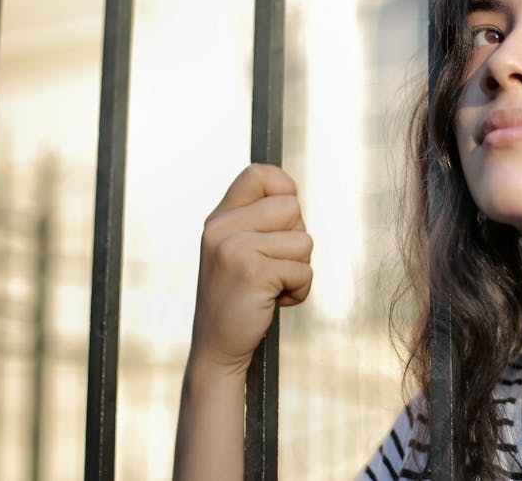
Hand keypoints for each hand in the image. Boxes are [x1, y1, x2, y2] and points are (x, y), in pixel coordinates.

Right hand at [189, 163, 313, 375]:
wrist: (217, 349)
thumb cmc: (239, 299)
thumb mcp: (237, 251)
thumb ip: (257, 222)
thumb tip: (292, 195)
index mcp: (219, 219)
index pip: (259, 174)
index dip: (285, 189)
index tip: (285, 220)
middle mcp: (221, 228)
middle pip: (292, 207)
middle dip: (296, 240)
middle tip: (273, 267)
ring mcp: (234, 249)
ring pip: (303, 241)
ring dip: (299, 269)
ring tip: (272, 287)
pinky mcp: (253, 272)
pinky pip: (304, 270)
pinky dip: (299, 291)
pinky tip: (274, 302)